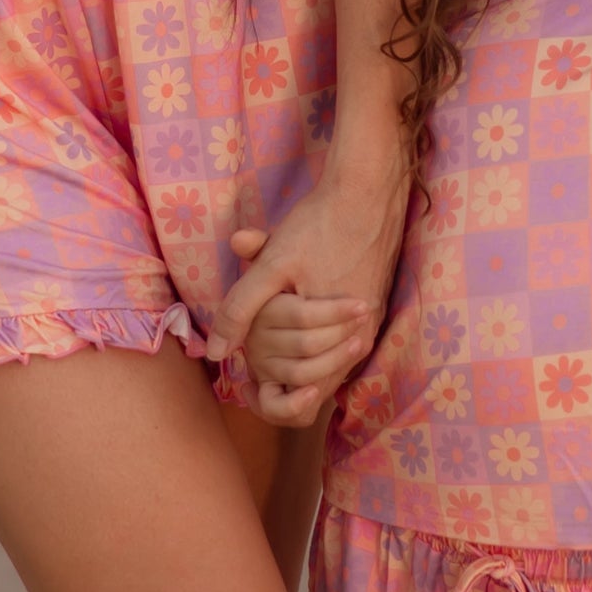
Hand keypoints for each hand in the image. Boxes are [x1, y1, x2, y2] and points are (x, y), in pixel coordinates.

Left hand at [207, 167, 405, 426]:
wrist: (367, 191)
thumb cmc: (318, 225)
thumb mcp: (272, 264)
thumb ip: (241, 308)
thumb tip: (216, 352)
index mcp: (334, 333)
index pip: (301, 393)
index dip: (271, 399)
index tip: (248, 385)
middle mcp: (360, 335)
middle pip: (318, 382)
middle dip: (285, 383)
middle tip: (255, 376)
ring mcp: (371, 321)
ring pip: (333, 363)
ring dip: (303, 364)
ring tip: (274, 360)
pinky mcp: (375, 305)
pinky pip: (346, 342)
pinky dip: (321, 345)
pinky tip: (301, 334)